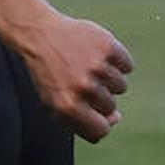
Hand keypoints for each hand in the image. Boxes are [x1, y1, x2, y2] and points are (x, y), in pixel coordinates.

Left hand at [19, 15, 132, 142]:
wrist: (38, 34)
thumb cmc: (48, 72)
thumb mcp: (55, 100)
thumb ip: (83, 118)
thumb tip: (117, 118)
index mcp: (67, 106)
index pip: (101, 131)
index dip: (97, 122)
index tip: (89, 110)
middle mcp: (82, 87)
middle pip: (110, 106)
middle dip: (97, 96)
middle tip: (76, 78)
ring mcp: (96, 66)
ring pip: (120, 86)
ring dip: (107, 78)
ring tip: (84, 65)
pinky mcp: (107, 47)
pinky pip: (126, 66)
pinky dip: (116, 61)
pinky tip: (94, 52)